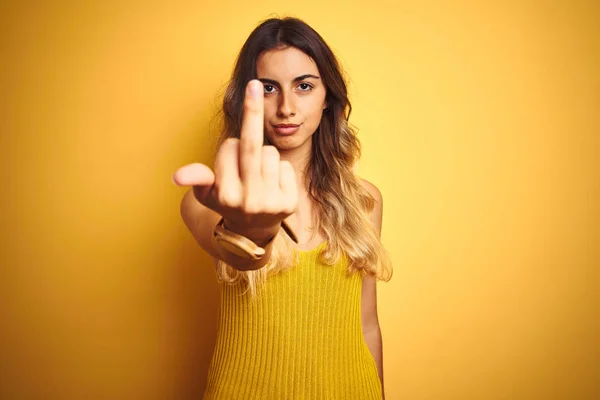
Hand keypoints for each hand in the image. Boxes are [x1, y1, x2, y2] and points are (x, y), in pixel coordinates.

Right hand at [173, 80, 297, 241]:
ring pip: (270, 152)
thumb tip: (178, 176)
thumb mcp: (206, 193)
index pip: (229, 147)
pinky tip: (271, 185)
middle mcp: (248, 201)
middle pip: (252, 145)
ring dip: (263, 157)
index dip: (228, 149)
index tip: (228, 162)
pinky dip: (277, 169)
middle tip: (254, 82)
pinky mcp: (290, 203)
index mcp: (224, 196)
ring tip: (257, 177)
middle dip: (253, 111)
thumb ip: (197, 179)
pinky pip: (284, 165)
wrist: (252, 231)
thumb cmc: (226, 203)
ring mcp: (271, 203)